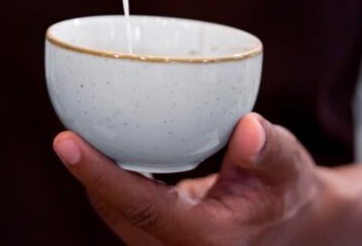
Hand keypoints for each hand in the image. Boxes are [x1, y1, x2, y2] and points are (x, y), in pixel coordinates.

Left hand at [54, 114, 354, 245]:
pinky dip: (113, 181)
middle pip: (116, 211)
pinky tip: (105, 149)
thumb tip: (247, 126)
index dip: (98, 174)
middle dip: (87, 174)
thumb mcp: (289, 166)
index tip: (64, 141)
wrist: (298, 225)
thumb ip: (268, 149)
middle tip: (65, 129)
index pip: (140, 206)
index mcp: (206, 241)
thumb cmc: (288, 190)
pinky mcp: (162, 237)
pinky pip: (126, 210)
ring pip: (116, 214)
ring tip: (76, 138)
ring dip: (96, 179)